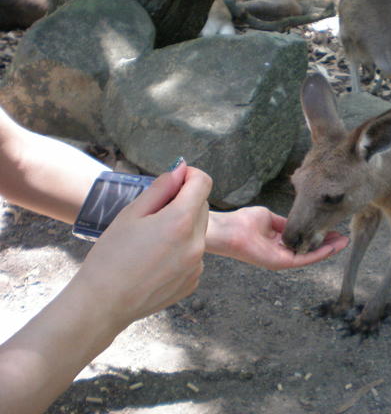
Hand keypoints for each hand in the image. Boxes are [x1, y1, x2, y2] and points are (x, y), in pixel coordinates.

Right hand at [72, 161, 211, 328]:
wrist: (104, 303)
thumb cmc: (111, 256)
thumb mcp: (131, 213)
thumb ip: (161, 188)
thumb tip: (180, 170)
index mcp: (181, 221)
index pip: (203, 183)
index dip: (190, 175)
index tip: (176, 179)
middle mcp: (196, 243)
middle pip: (202, 207)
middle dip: (184, 201)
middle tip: (154, 212)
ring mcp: (197, 265)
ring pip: (198, 231)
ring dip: (183, 227)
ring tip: (152, 240)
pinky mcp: (193, 280)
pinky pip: (194, 254)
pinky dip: (181, 250)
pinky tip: (156, 259)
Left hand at [207, 206, 348, 269]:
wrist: (229, 229)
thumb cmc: (243, 222)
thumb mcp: (270, 218)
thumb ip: (284, 223)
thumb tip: (297, 221)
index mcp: (279, 243)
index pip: (304, 241)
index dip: (319, 236)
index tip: (333, 229)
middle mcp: (281, 254)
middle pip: (310, 250)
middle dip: (328, 244)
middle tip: (344, 238)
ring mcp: (281, 260)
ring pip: (310, 256)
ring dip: (328, 250)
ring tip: (343, 243)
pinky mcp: (279, 263)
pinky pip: (303, 259)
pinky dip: (318, 253)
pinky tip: (331, 247)